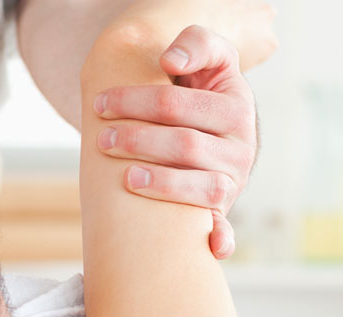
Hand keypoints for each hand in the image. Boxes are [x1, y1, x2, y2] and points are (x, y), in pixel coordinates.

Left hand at [93, 25, 260, 259]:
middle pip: (185, 146)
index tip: (100, 103)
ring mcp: (233, 183)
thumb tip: (169, 62)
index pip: (177, 105)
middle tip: (102, 139)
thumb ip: (196, 43)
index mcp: (236, 109)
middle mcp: (241, 149)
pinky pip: (225, 229)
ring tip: (126, 178)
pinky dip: (220, 239)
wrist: (219, 122)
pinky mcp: (223, 210)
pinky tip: (212, 247)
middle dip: (138, 141)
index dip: (134, 101)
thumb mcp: (210, 56)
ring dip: (162, 185)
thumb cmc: (204, 88)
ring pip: (201, 189)